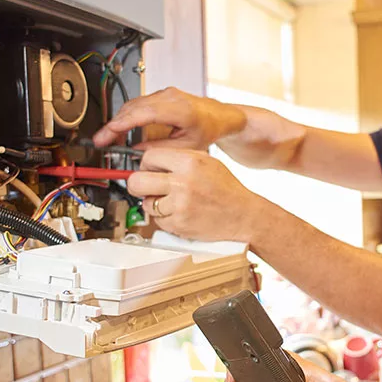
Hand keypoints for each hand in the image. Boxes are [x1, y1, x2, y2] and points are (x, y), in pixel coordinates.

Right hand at [92, 87, 245, 149]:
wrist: (217, 116)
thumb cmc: (207, 129)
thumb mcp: (186, 147)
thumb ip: (160, 149)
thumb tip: (136, 152)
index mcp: (179, 109)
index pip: (143, 113)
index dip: (121, 124)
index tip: (106, 135)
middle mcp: (169, 96)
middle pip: (133, 108)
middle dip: (114, 125)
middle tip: (101, 142)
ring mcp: (163, 94)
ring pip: (132, 105)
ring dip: (119, 122)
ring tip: (109, 140)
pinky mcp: (159, 96)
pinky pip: (138, 105)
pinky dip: (128, 117)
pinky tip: (122, 132)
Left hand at [125, 148, 267, 242]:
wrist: (244, 215)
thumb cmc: (226, 190)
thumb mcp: (207, 162)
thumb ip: (179, 159)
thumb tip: (151, 161)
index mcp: (189, 163)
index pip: (148, 157)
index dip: (146, 164)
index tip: (149, 169)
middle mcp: (183, 183)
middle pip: (137, 181)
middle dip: (138, 184)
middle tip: (146, 186)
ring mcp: (179, 206)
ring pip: (146, 203)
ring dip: (155, 203)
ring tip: (173, 202)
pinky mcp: (178, 225)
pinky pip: (157, 221)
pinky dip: (165, 218)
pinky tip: (180, 213)